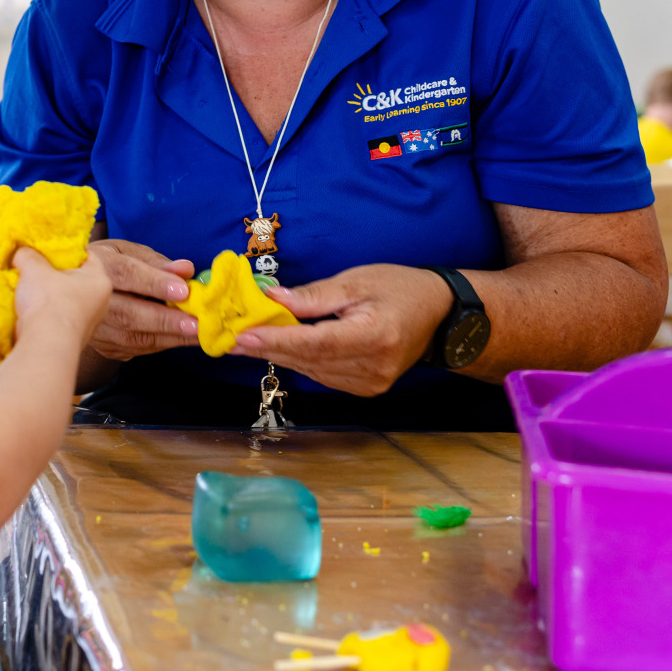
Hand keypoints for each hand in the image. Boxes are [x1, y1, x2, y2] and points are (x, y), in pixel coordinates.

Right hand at [13, 246, 111, 347]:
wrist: (45, 347)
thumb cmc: (48, 304)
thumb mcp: (33, 269)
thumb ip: (28, 255)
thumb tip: (22, 252)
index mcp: (99, 280)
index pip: (86, 255)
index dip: (65, 249)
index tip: (47, 250)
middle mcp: (101, 302)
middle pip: (75, 279)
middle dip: (55, 274)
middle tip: (36, 268)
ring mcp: (89, 323)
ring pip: (68, 300)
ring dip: (50, 295)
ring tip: (30, 290)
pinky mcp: (75, 339)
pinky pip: (61, 319)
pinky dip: (48, 314)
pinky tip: (32, 312)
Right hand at [82, 238, 199, 361]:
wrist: (72, 290)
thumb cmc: (107, 265)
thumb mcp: (126, 251)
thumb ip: (156, 261)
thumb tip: (185, 270)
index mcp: (96, 265)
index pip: (126, 274)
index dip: (154, 283)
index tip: (183, 291)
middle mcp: (87, 298)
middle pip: (127, 313)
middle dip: (165, 320)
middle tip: (196, 323)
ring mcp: (93, 327)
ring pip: (132, 337)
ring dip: (169, 337)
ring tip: (199, 334)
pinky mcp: (103, 346)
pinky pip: (134, 348)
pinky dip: (161, 344)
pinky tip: (182, 338)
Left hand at [233, 264, 452, 395]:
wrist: (440, 315)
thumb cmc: (401, 289)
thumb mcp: (357, 281)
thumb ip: (313, 296)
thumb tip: (272, 299)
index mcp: (374, 337)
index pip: (314, 343)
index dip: (275, 341)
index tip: (242, 336)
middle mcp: (372, 367)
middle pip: (308, 360)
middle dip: (267, 349)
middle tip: (230, 339)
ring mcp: (371, 383)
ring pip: (312, 371)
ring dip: (280, 355)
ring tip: (247, 341)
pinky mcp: (367, 388)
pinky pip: (323, 375)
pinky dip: (301, 361)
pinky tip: (280, 347)